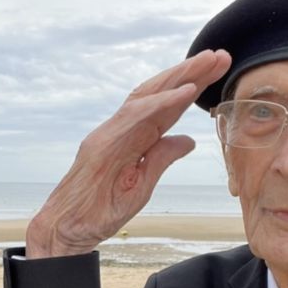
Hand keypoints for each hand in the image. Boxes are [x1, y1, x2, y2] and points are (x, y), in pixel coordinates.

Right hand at [26, 49, 231, 257]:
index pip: (166, 108)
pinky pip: (135, 117)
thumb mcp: (142, 186)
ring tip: (208, 62)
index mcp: (133, 139)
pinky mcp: (101, 143)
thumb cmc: (98, 211)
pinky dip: (162, 102)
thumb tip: (188, 140)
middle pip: (159, 93)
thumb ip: (162, 158)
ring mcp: (109, 133)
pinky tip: (186, 92)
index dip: (191, 88)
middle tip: (221, 56)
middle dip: (191, 73)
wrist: (65, 230)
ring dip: (179, 77)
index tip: (218, 72)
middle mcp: (121, 129)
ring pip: (147, 96)